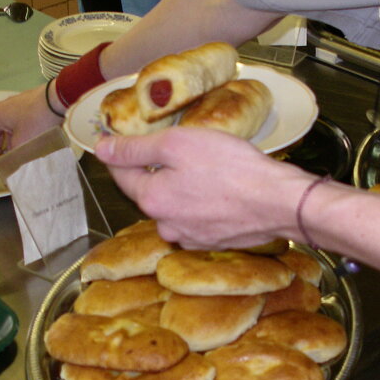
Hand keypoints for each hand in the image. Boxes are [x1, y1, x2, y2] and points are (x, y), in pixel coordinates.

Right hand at [0, 83, 61, 160]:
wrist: (58, 99)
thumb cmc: (37, 120)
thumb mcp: (22, 143)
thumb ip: (13, 155)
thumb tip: (10, 165)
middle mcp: (3, 109)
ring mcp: (16, 107)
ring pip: (6, 129)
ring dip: (6, 143)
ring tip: (9, 157)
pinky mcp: (29, 107)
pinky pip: (16, 125)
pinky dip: (16, 137)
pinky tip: (23, 146)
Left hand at [94, 126, 307, 248]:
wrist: (278, 202)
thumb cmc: (231, 169)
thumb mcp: (177, 144)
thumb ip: (135, 148)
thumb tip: (102, 148)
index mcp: (151, 199)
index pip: (122, 173)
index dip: (120, 152)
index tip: (120, 138)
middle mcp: (165, 224)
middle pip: (150, 190)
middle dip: (159, 170)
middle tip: (179, 148)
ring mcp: (190, 237)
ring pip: (175, 205)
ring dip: (182, 188)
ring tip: (205, 169)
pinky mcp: (213, 242)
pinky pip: (197, 217)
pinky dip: (202, 203)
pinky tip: (220, 189)